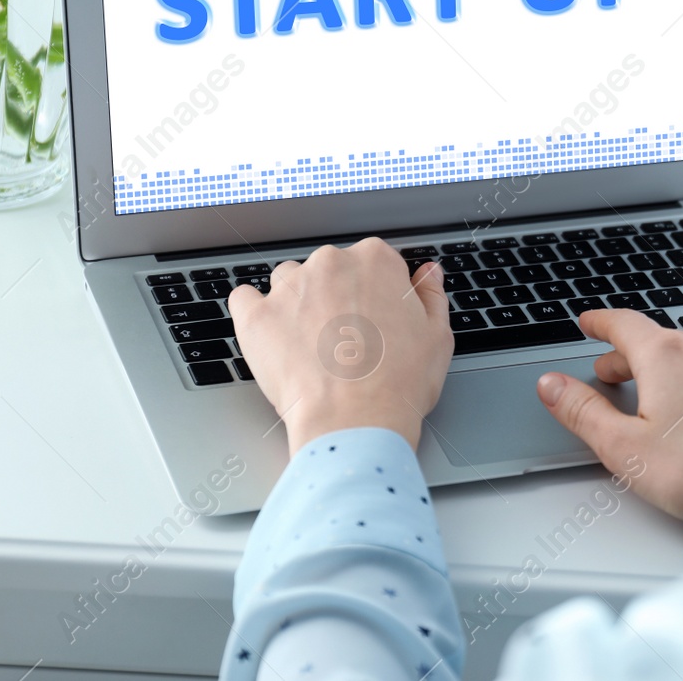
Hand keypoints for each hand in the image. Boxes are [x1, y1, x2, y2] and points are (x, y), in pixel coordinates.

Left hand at [229, 238, 452, 455]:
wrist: (355, 422)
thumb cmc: (399, 383)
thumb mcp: (437, 336)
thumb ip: (430, 296)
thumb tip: (427, 275)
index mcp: (375, 261)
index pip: (373, 262)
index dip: (376, 293)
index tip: (376, 318)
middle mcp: (330, 263)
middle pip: (330, 269)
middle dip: (336, 297)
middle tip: (347, 339)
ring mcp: (290, 288)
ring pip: (289, 282)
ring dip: (297, 303)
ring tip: (310, 344)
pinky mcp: (256, 316)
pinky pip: (245, 299)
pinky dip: (254, 313)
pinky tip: (270, 335)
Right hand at [536, 310, 682, 520]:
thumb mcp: (623, 447)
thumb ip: (582, 411)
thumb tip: (552, 386)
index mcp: (665, 357)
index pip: (623, 325)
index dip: (600, 323)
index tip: (590, 323)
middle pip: (659, 340)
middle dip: (632, 354)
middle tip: (614, 372)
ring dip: (679, 358)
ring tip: (669, 377)